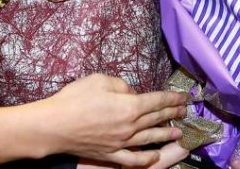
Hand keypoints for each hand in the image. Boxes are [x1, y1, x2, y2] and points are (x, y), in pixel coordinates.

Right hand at [34, 74, 186, 165]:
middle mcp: (130, 126)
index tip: (183, 97)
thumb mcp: (100, 80)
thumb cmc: (75, 99)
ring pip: (150, 138)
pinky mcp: (111, 154)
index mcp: (129, 106)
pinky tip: (155, 155)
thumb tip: (131, 93)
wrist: (55, 125)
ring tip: (178, 132)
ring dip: (166, 134)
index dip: (171, 98)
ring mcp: (121, 142)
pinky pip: (134, 158)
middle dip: (172, 114)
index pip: (157, 101)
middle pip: (156, 118)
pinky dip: (147, 157)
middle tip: (184, 111)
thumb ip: (121, 85)